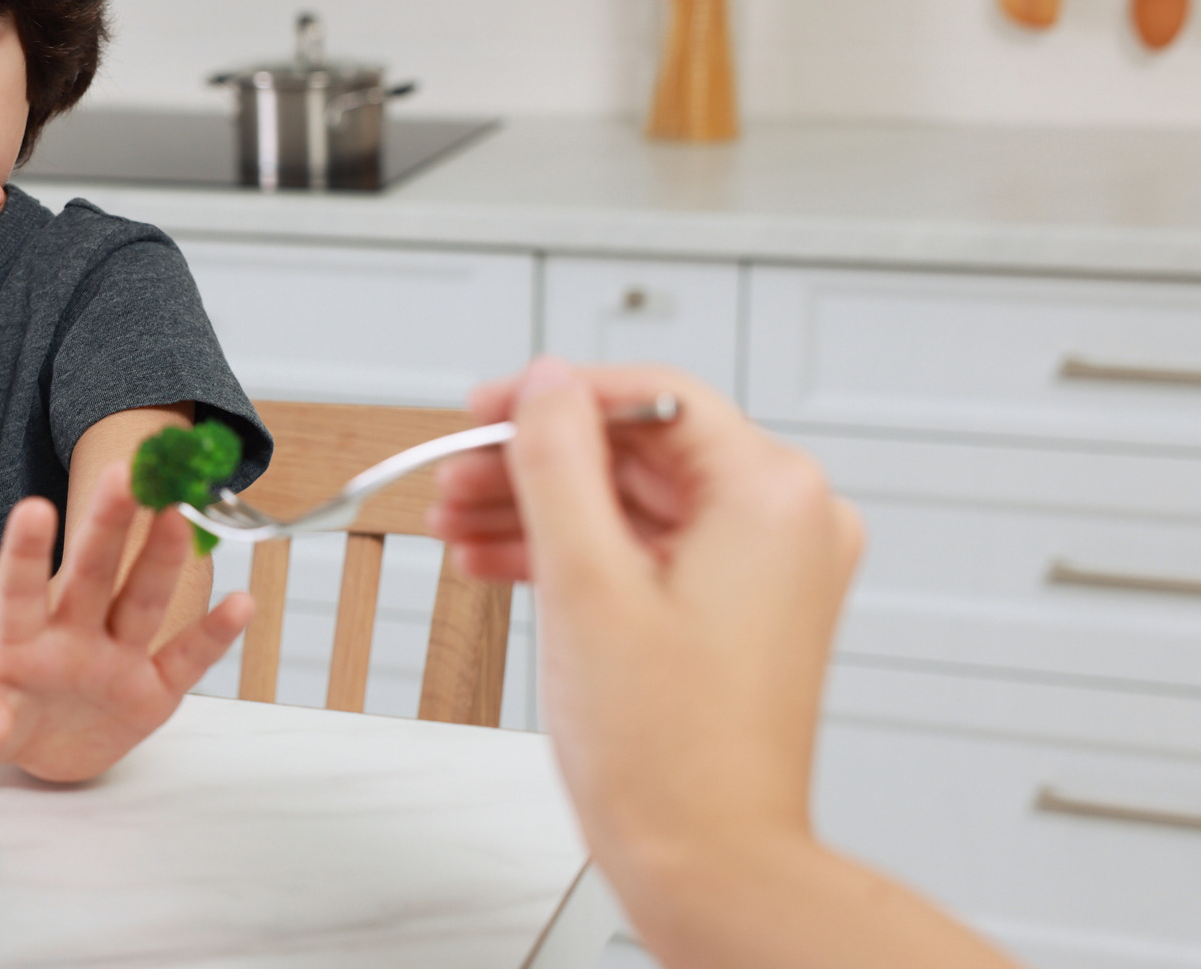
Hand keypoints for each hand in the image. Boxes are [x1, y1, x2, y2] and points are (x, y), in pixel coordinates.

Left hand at [0, 464, 254, 782]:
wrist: (41, 749)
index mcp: (20, 636)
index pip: (19, 589)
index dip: (26, 552)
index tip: (33, 508)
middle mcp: (73, 633)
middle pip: (90, 575)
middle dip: (107, 527)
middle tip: (123, 474)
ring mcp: (117, 657)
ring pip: (141, 602)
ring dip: (161, 561)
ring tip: (180, 516)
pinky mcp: (153, 691)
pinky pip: (186, 661)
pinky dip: (214, 636)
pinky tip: (241, 602)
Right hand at [428, 359, 862, 877]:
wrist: (708, 862)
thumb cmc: (671, 753)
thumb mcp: (584, 581)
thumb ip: (556, 462)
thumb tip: (544, 383)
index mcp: (773, 496)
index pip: (653, 399)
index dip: (554, 397)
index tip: (487, 409)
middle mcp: (788, 522)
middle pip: (638, 451)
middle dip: (535, 464)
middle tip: (457, 476)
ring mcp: (768, 570)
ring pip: (635, 501)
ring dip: (543, 508)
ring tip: (461, 523)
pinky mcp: (740, 610)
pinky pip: (648, 549)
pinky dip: (577, 552)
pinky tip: (502, 560)